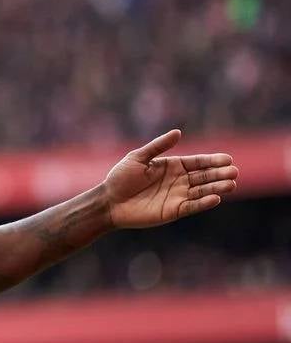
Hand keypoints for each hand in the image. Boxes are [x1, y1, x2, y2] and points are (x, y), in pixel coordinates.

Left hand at [103, 129, 238, 228]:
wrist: (109, 201)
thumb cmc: (120, 178)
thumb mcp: (138, 157)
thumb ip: (158, 146)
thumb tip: (178, 132)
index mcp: (172, 166)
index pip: (197, 162)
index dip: (212, 161)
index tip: (228, 159)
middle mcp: (178, 181)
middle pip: (204, 176)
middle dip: (219, 174)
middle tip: (234, 172)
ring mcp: (177, 196)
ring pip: (202, 191)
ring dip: (217, 188)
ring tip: (231, 184)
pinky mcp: (173, 211)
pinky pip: (192, 206)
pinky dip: (204, 203)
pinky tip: (215, 198)